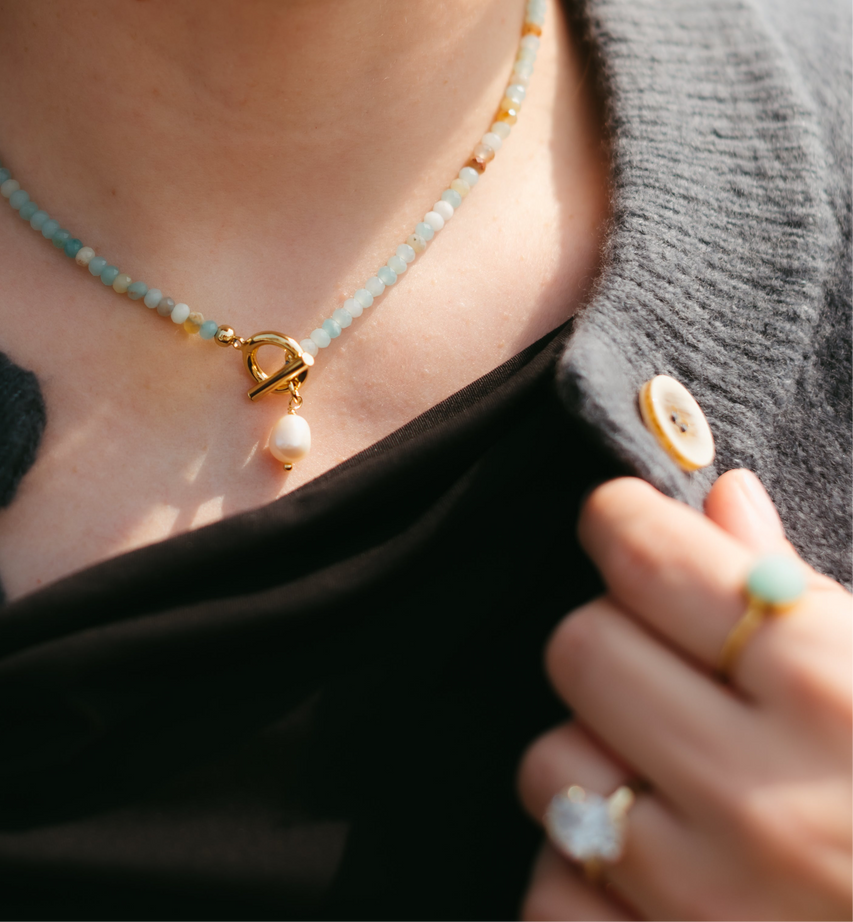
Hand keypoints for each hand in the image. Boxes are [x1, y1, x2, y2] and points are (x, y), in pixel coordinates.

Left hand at [517, 469, 852, 920]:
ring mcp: (709, 904)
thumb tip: (720, 495)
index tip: (625, 525)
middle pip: (581, 649)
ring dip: (596, 764)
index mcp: (828, 690)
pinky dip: (583, 879)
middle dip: (616, 641)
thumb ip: (803, 593)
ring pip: (551, 768)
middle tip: (669, 670)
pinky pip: (549, 895)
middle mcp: (760, 796)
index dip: (622, 521)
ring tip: (674, 784)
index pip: (644, 556)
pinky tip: (654, 872)